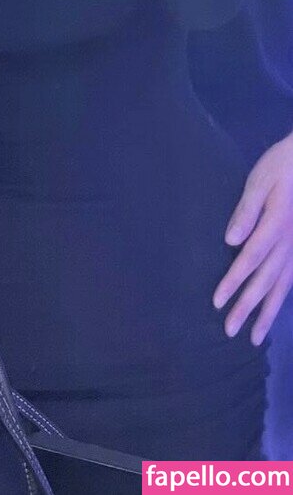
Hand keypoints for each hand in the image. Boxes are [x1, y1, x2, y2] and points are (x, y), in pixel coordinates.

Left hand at [213, 132, 292, 345]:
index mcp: (276, 225)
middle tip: (229, 331)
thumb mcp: (260, 180)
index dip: (233, 282)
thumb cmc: (282, 165)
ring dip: (268, 312)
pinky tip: (274, 310)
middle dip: (247, 307)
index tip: (217, 302)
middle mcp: (290, 242)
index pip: (250, 259)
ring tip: (255, 336)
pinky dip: (283, 298)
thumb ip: (246, 210)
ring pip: (283, 286)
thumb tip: (230, 240)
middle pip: (266, 280)